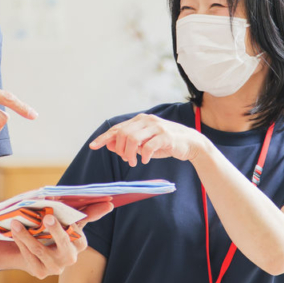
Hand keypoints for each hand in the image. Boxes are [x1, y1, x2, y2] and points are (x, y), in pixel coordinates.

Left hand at [5, 202, 112, 278]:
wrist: (32, 250)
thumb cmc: (54, 231)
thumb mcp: (69, 221)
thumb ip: (88, 213)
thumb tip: (110, 204)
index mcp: (79, 245)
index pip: (80, 237)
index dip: (73, 227)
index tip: (66, 217)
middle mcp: (70, 259)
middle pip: (63, 245)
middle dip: (55, 230)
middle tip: (46, 217)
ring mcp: (55, 268)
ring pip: (41, 250)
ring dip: (27, 235)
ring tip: (17, 222)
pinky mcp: (40, 273)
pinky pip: (30, 256)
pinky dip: (21, 243)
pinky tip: (15, 232)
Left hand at [89, 114, 207, 165]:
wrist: (190, 143)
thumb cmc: (165, 144)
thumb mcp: (144, 144)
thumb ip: (128, 143)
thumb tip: (108, 144)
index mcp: (139, 120)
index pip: (117, 128)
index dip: (104, 137)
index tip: (93, 146)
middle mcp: (146, 120)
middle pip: (123, 134)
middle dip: (120, 150)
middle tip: (127, 160)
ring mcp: (156, 127)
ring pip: (133, 139)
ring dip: (129, 154)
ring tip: (133, 162)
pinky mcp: (166, 135)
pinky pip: (148, 146)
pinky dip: (144, 155)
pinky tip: (145, 161)